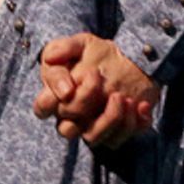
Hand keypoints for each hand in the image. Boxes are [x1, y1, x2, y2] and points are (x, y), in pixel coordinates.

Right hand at [33, 33, 158, 150]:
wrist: (132, 60)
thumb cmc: (101, 54)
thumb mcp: (83, 43)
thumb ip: (64, 48)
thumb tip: (51, 59)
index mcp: (58, 95)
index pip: (42, 108)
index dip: (50, 102)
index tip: (69, 85)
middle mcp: (73, 116)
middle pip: (66, 129)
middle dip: (83, 103)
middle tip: (100, 78)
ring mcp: (94, 125)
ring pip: (92, 138)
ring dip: (109, 119)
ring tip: (123, 97)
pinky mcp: (116, 131)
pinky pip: (119, 139)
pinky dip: (132, 124)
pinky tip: (141, 105)